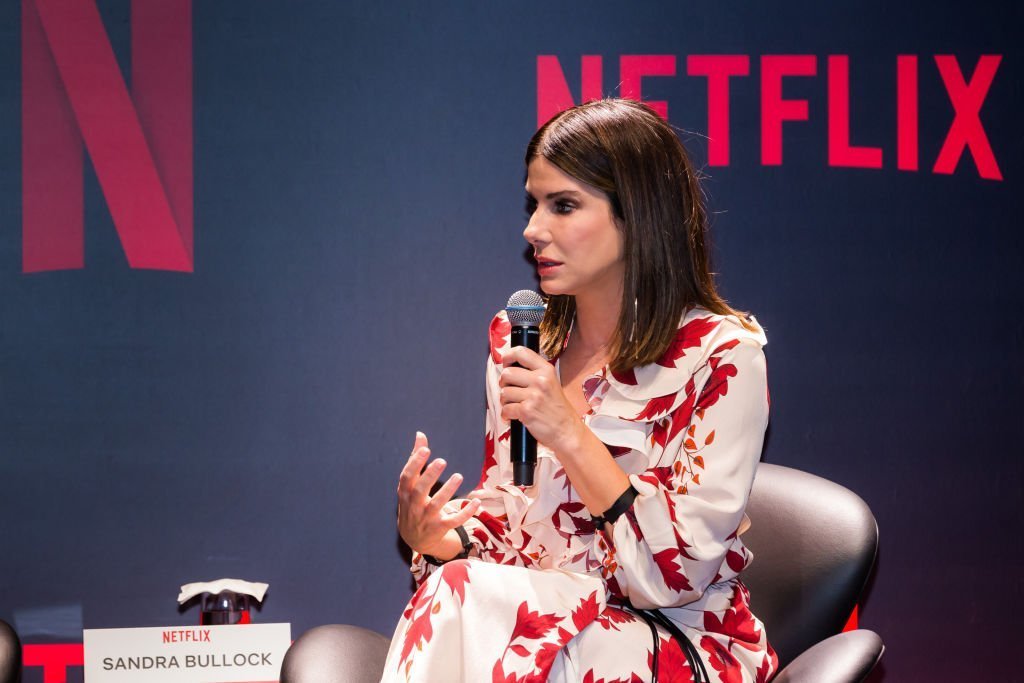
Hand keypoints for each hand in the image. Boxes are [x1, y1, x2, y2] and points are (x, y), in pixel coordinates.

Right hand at [397, 432, 479, 557]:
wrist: (413, 538)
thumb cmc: (412, 503)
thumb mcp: (409, 485)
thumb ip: (415, 459)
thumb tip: (420, 434)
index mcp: (406, 493)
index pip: (407, 477)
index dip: (415, 463)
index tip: (425, 449)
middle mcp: (414, 505)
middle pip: (420, 490)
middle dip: (430, 476)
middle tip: (442, 461)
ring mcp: (427, 518)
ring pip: (437, 505)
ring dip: (448, 491)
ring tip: (459, 476)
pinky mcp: (440, 528)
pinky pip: (454, 521)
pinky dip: (466, 512)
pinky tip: (476, 501)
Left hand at [499, 346, 582, 453]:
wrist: (567, 430)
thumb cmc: (557, 409)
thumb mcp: (551, 383)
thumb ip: (534, 373)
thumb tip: (510, 367)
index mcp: (546, 370)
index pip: (521, 352)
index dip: (508, 356)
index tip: (506, 363)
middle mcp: (540, 380)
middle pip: (507, 373)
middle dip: (504, 384)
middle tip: (510, 390)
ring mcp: (533, 396)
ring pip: (504, 392)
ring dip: (505, 401)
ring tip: (514, 405)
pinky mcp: (526, 411)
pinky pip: (506, 409)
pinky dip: (506, 415)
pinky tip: (513, 416)